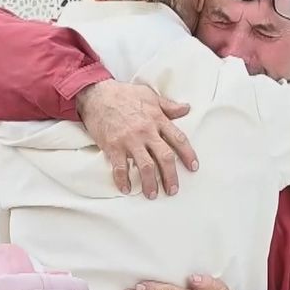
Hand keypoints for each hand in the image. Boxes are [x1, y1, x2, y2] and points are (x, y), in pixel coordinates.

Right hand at [75, 81, 197, 197]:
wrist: (96, 94)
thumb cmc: (124, 94)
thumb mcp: (150, 96)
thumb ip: (168, 105)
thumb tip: (186, 108)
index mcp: (157, 119)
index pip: (178, 139)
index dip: (188, 154)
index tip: (193, 167)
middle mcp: (146, 131)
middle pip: (165, 157)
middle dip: (171, 176)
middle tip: (173, 190)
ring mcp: (129, 140)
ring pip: (145, 166)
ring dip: (150, 183)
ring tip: (152, 195)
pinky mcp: (113, 146)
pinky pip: (120, 168)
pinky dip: (122, 180)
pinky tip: (126, 189)